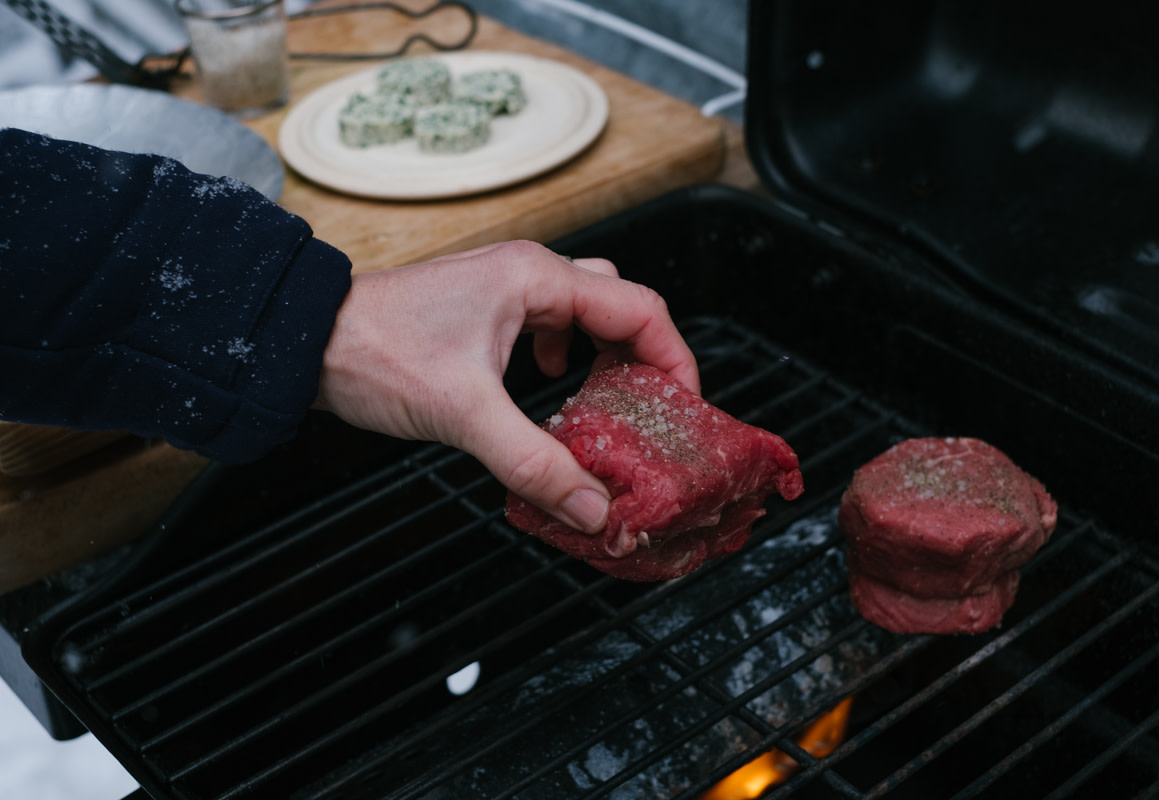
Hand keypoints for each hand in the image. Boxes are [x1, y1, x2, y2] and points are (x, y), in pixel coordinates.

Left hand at [313, 240, 699, 532]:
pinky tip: (550, 387)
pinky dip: (565, 356)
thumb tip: (593, 507)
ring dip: (603, 355)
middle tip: (650, 409)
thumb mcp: (466, 414)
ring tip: (606, 404)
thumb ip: (535, 463)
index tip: (685, 406)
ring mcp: (504, 289)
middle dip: (642, 357)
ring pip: (584, 312)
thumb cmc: (375, 352)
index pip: (640, 309)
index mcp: (537, 279)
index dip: (674, 359)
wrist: (305, 340)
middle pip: (619, 305)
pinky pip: (549, 324)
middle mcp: (527, 274)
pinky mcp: (482, 311)